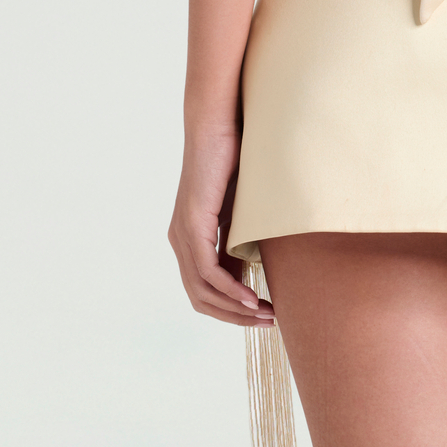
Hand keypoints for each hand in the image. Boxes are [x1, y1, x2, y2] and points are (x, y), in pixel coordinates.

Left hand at [168, 123, 274, 326]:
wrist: (219, 124)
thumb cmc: (233, 160)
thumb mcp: (238, 212)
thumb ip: (236, 244)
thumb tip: (246, 279)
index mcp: (187, 238)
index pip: (203, 290)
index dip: (231, 309)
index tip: (262, 315)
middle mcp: (178, 240)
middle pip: (200, 298)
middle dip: (234, 316)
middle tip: (268, 322)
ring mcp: (182, 234)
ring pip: (202, 290)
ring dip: (235, 308)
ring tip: (265, 314)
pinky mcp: (191, 224)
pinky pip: (207, 271)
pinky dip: (230, 290)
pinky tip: (251, 298)